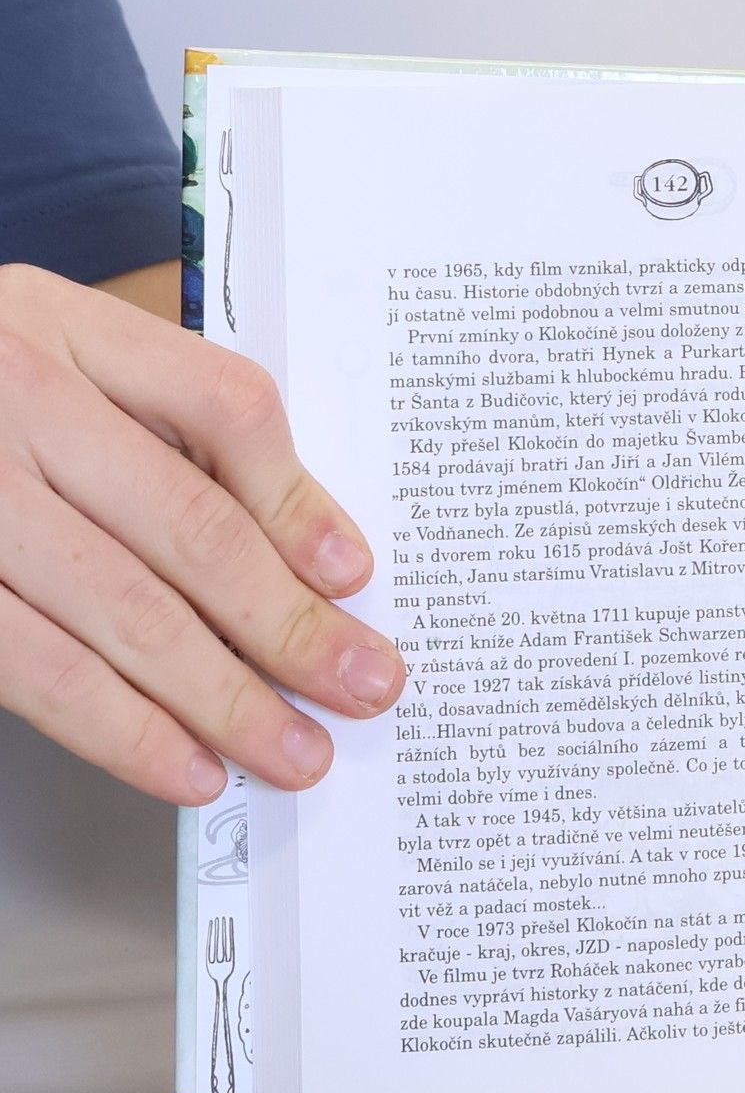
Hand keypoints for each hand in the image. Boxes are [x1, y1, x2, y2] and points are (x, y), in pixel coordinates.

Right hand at [0, 263, 404, 803]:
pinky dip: (126, 730)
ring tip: (293, 752)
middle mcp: (17, 399)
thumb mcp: (62, 363)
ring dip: (225, 699)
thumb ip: (169, 429)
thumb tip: (309, 553)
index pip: (220, 406)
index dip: (297, 503)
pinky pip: (40, 669)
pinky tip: (187, 764)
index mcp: (68, 329)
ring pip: (125, 610)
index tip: (352, 577)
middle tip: (362, 686)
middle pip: (190, 525)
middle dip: (291, 626)